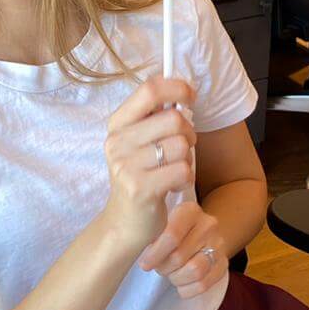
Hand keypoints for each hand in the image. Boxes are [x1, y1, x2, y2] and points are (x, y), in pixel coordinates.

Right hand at [101, 78, 195, 254]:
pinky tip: (173, 184)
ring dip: (187, 158)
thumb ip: (155, 116)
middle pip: (173, 119)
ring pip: (181, 146)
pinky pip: (182, 170)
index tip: (190, 97)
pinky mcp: (140, 188)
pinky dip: (186, 177)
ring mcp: (126, 165)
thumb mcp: (138, 141)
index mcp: (118, 123)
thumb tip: (184, 90)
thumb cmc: (139, 175)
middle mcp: (118, 141)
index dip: (177, 88)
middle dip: (189, 133)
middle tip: (183, 147)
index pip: (150, 89)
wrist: (124, 222)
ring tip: (174, 168)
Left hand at [137, 200, 227, 299]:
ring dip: (176, 278)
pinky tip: (180, 285)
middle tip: (158, 267)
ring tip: (170, 274)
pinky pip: (204, 284)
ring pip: (195, 271)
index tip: (144, 264)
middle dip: (164, 268)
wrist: (194, 236)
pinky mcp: (223, 263)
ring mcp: (219, 243)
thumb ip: (150, 229)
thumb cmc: (167, 232)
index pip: (171, 236)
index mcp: (190, 210)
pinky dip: (187, 289)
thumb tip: (136, 246)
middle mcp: (208, 224)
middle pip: (179, 257)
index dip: (156, 254)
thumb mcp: (159, 224)